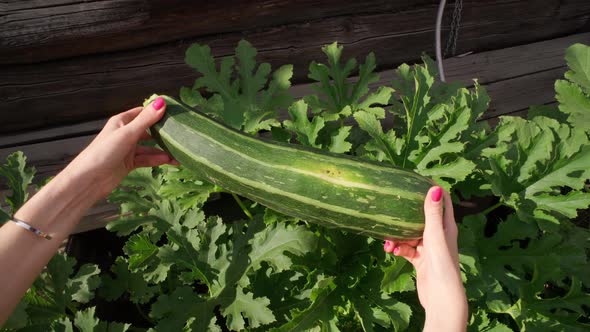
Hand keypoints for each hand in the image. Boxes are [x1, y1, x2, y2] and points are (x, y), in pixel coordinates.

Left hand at [65, 96, 175, 198]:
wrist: (89, 180)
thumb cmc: (104, 152)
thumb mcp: (127, 134)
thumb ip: (146, 119)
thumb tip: (162, 102)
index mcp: (121, 121)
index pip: (143, 112)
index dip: (158, 112)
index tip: (175, 114)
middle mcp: (125, 133)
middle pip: (148, 130)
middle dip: (163, 133)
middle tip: (180, 134)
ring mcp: (127, 149)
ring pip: (149, 147)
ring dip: (162, 150)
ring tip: (177, 153)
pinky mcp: (129, 163)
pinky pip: (146, 159)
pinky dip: (156, 160)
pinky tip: (168, 161)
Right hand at [384, 186, 466, 331]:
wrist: (440, 297)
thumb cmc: (441, 264)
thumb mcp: (435, 236)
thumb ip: (433, 213)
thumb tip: (435, 187)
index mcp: (447, 227)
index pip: (442, 202)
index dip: (432, 189)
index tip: (416, 178)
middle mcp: (439, 235)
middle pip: (422, 217)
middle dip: (407, 212)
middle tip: (393, 203)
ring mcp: (429, 248)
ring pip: (410, 234)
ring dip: (398, 235)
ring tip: (387, 240)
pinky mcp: (420, 260)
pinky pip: (406, 248)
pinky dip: (398, 248)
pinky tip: (390, 250)